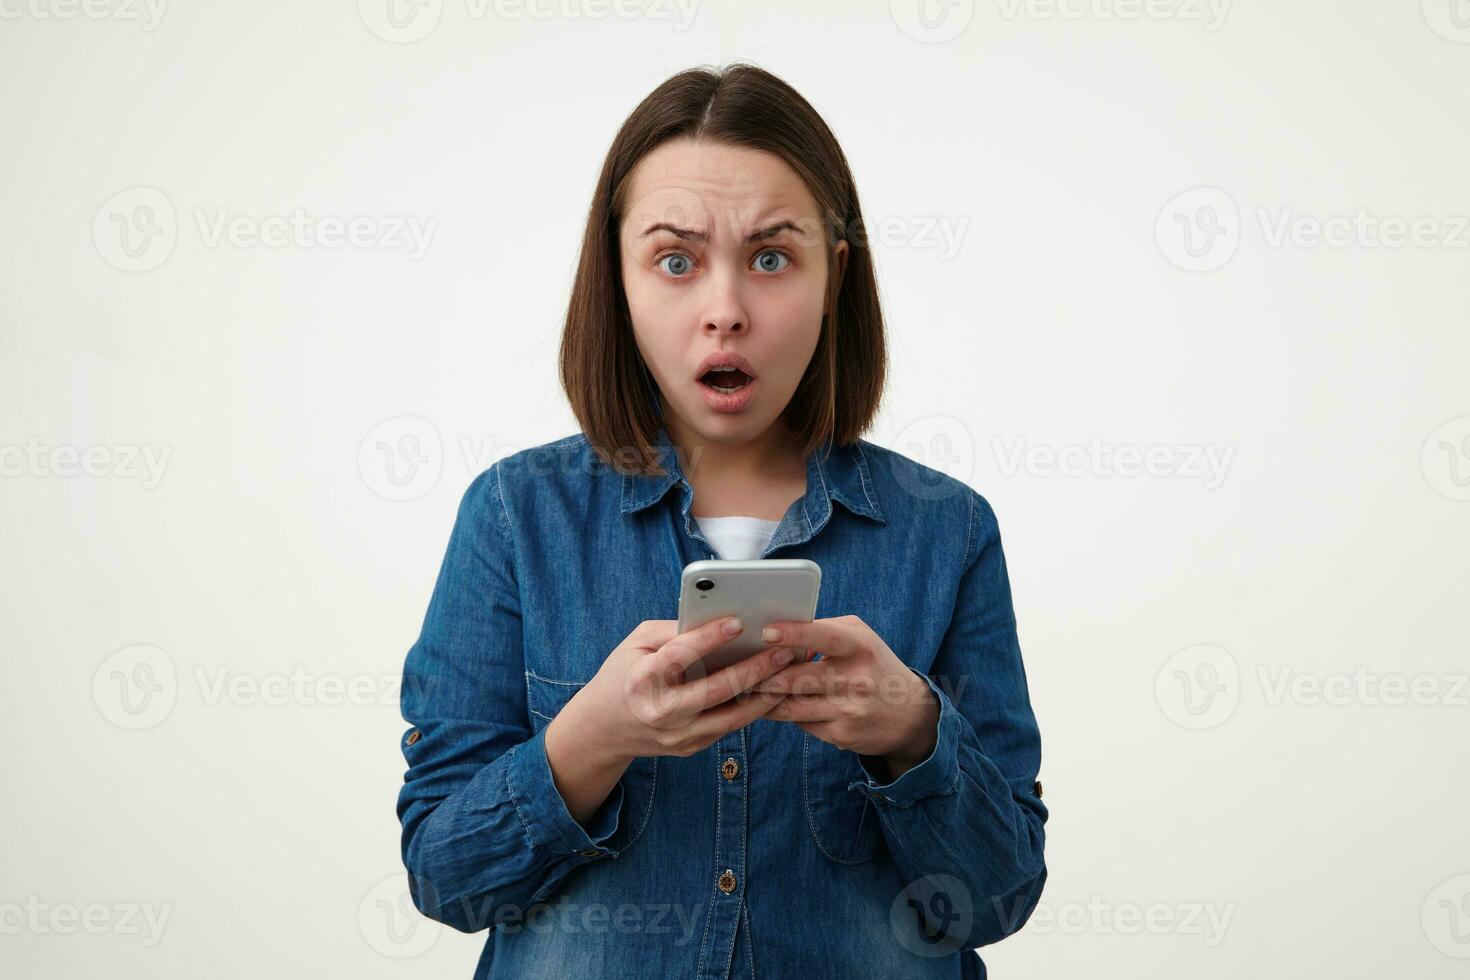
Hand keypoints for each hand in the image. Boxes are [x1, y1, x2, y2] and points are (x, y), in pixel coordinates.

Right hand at [568, 617, 794, 763]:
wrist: (604, 729)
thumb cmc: (624, 673)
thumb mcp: (636, 643)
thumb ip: (672, 630)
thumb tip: (716, 616)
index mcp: (642, 679)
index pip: (679, 655)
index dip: (709, 638)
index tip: (738, 621)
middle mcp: (661, 711)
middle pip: (715, 690)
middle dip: (754, 668)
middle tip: (784, 649)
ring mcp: (678, 735)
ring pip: (731, 715)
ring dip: (765, 692)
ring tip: (790, 670)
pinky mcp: (691, 747)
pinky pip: (729, 725)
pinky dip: (753, 707)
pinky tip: (773, 688)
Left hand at [751, 615, 939, 773]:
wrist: (908, 714)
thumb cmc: (873, 665)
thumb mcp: (860, 638)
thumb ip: (822, 631)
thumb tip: (776, 632)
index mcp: (859, 648)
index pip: (823, 638)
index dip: (793, 635)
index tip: (765, 631)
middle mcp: (855, 680)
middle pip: (796, 678)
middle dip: (761, 674)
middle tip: (734, 667)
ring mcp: (847, 711)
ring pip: (790, 705)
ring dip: (761, 698)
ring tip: (740, 688)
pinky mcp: (840, 736)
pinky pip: (799, 723)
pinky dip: (780, 713)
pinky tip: (766, 706)